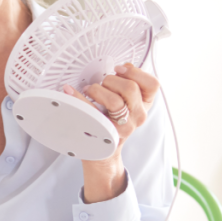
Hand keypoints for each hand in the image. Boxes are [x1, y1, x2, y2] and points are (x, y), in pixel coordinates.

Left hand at [61, 63, 158, 203]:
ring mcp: (124, 128)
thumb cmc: (112, 122)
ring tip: (89, 91)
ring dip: (97, 90)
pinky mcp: (106, 134)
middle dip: (111, 80)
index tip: (119, 69)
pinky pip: (93, 112)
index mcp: (145, 105)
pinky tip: (69, 91)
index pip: (152, 84)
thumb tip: (123, 67)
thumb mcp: (127, 103)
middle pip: (130, 88)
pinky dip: (78, 98)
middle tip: (101, 84)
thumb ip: (128, 85)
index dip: (135, 72)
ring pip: (114, 101)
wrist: (104, 153)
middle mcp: (138, 116)